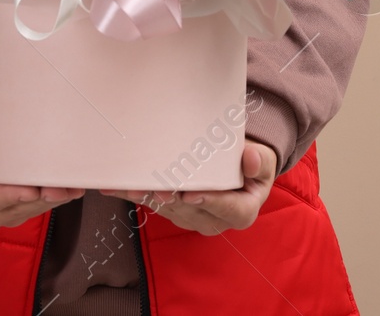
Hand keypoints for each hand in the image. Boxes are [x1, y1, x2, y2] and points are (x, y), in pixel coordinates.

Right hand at [0, 114, 84, 230]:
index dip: (10, 196)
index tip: (30, 191)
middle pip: (16, 208)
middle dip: (39, 199)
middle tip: (60, 188)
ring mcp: (4, 215)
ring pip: (32, 210)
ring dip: (53, 200)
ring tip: (73, 186)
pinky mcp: (19, 211)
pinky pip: (39, 206)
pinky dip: (56, 198)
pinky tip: (73, 188)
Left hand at [99, 139, 276, 235]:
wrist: (240, 167)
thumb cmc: (252, 163)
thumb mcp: (264, 160)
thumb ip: (259, 161)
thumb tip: (250, 158)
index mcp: (242, 212)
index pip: (226, 208)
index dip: (209, 200)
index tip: (192, 193)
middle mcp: (214, 221)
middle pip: (190, 208)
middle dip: (170, 197)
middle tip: (153, 187)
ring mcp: (192, 218)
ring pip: (167, 208)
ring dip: (146, 196)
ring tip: (126, 185)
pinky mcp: (174, 212)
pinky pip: (154, 203)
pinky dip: (136, 194)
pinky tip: (115, 187)